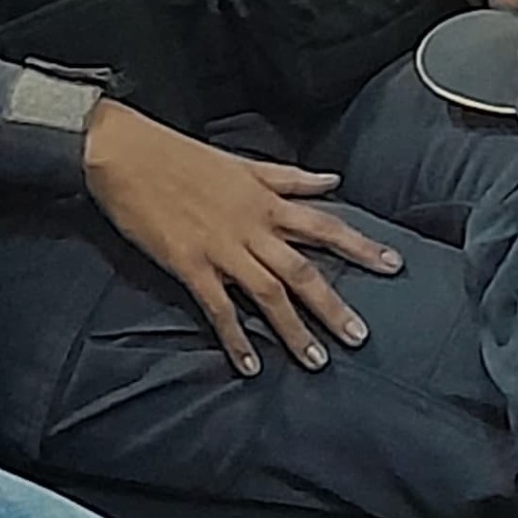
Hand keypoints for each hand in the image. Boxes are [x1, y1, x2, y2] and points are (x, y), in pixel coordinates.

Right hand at [84, 98, 401, 374]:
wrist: (124, 152)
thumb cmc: (180, 154)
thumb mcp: (242, 161)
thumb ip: (289, 177)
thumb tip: (333, 181)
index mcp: (266, 200)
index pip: (325, 225)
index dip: (361, 246)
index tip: (393, 264)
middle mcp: (252, 226)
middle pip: (303, 270)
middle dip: (334, 304)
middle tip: (360, 337)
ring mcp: (221, 247)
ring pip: (268, 293)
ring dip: (294, 329)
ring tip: (317, 361)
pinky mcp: (189, 264)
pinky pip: (219, 308)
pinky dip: (236, 338)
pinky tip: (250, 366)